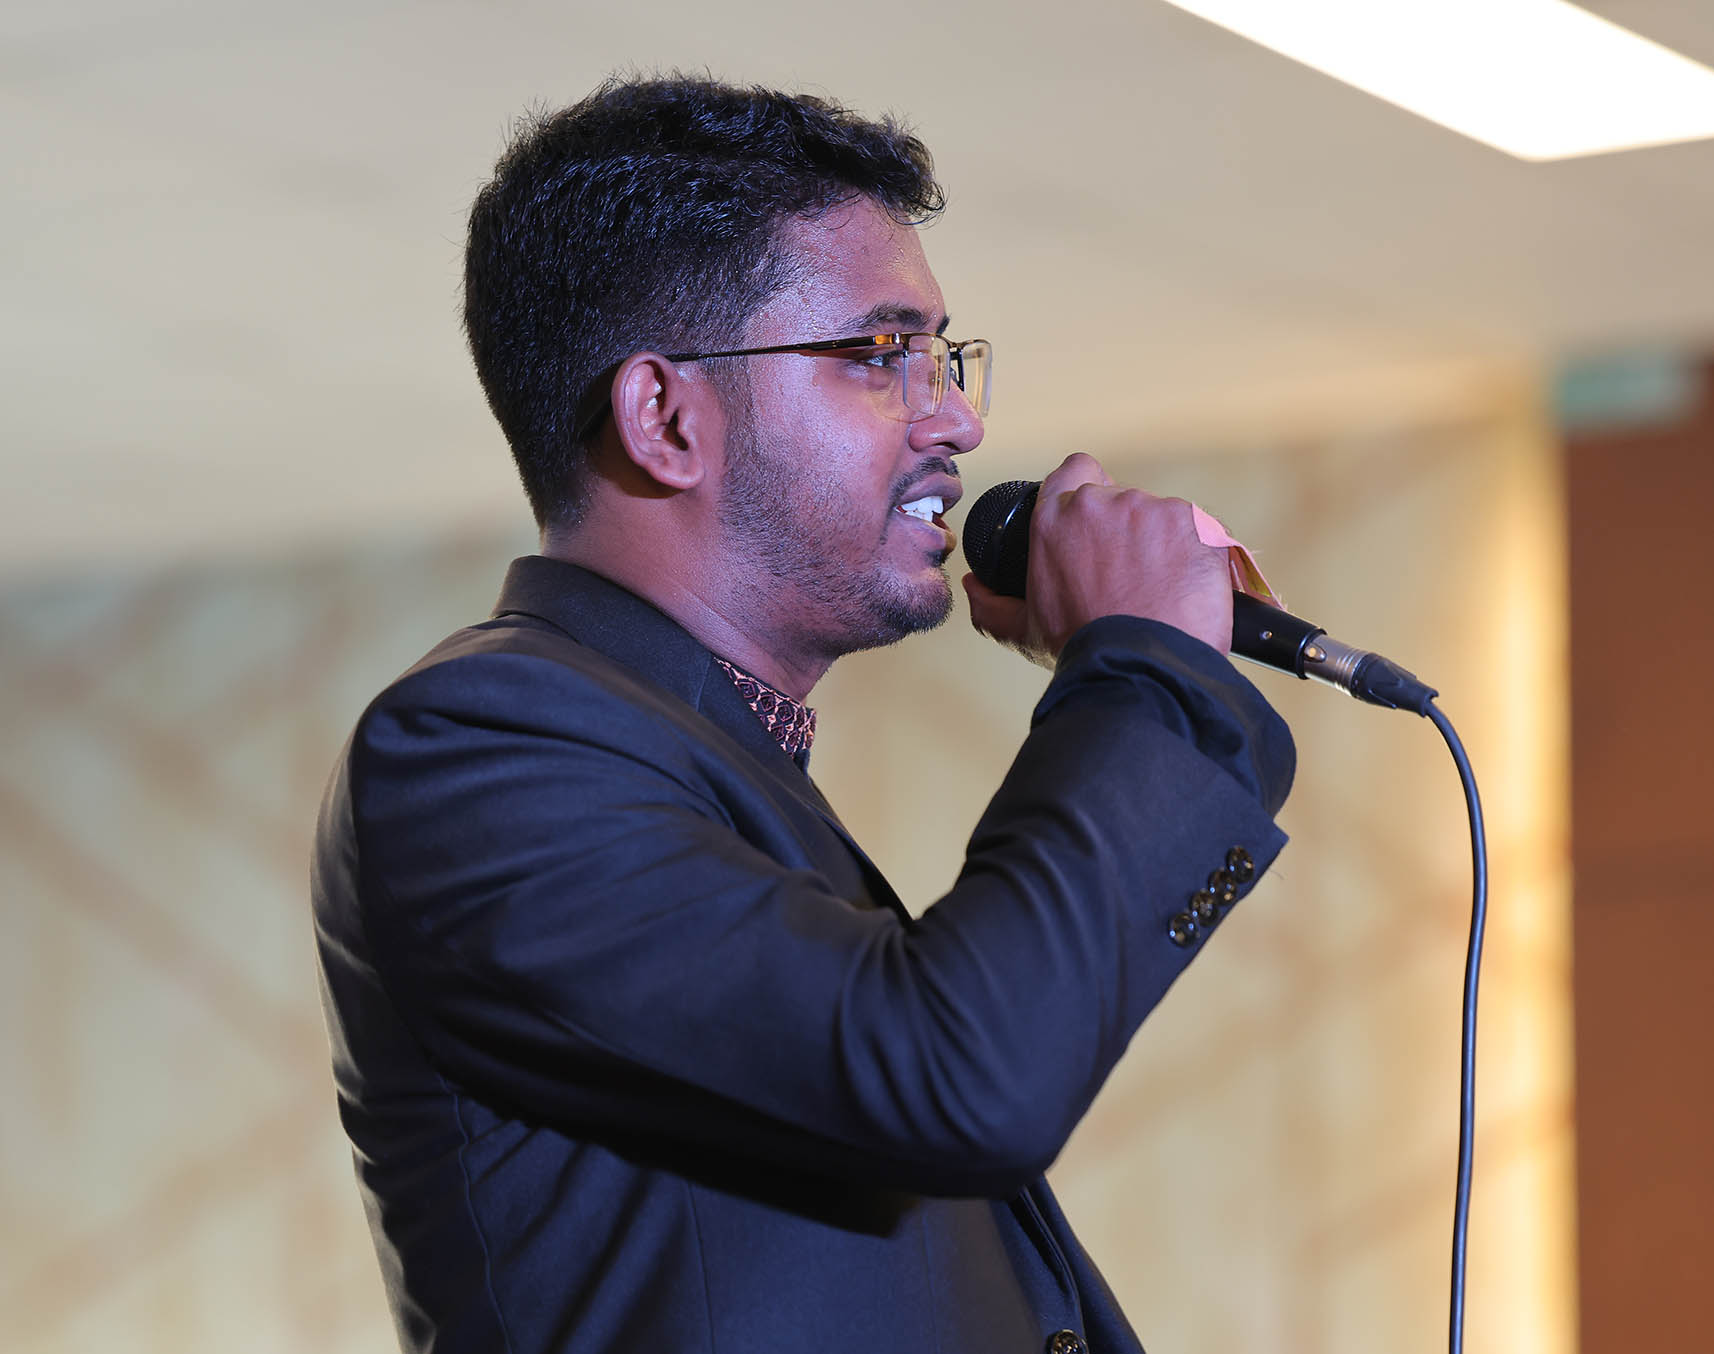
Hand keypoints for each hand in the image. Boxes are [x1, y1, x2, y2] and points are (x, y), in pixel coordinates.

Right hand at [962, 452, 1232, 664]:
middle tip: (1128, 573)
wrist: (1140, 666)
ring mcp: (1151, 510)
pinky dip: (1196, 553)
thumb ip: (992, 604)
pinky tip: (1186, 586)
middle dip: (1125, 530)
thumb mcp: (1025, 629)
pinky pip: (1200, 530)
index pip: (1074, 470)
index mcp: (1056, 518)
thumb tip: (976, 587)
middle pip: (1119, 498)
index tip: (1094, 521)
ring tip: (1159, 587)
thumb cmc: (1086, 647)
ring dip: (1161, 543)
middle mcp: (1102, 504)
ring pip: (1160, 516)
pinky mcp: (1195, 523)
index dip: (1086, 490)